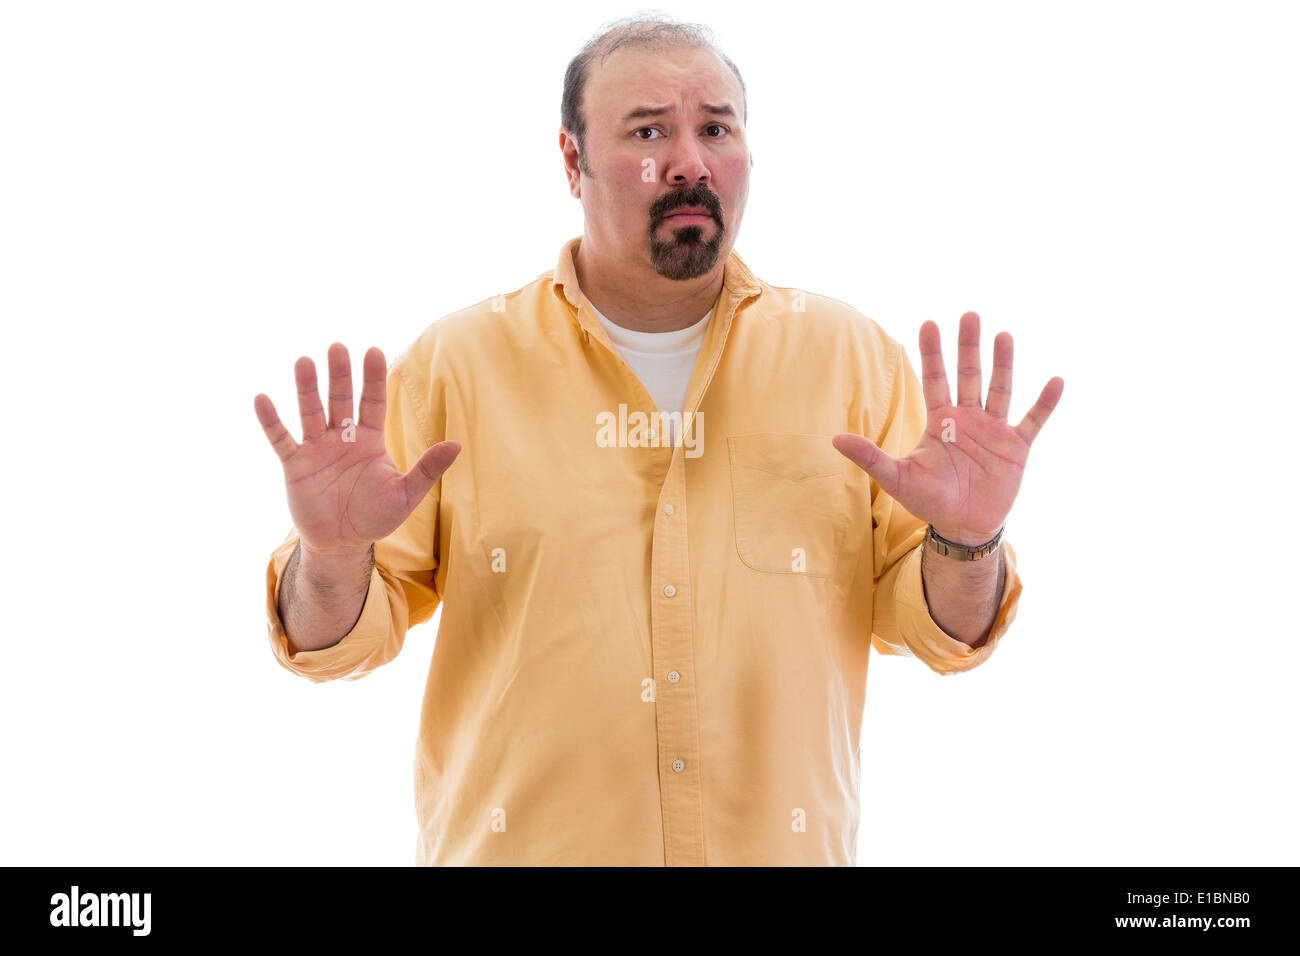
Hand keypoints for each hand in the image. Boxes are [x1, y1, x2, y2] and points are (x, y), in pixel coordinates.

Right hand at [254, 343, 459, 555]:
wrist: (342, 544)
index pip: (372, 402)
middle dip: (340, 375)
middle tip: (337, 347)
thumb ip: (427, 469)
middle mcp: (342, 438)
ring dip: (307, 388)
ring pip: (311, 412)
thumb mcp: (406, 494)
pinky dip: (271, 421)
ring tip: (304, 361)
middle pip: (340, 400)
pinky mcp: (295, 465)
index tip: (374, 351)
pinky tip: (262, 399)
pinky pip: (281, 439)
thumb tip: (458, 444)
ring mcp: (316, 449)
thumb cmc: (375, 517)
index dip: (373, 378)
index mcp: (369, 440)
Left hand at [832, 312, 1062, 544]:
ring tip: (1004, 335)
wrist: (963, 526)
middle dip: (968, 347)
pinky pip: (1033, 420)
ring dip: (1003, 363)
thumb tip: (834, 439)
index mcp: (940, 420)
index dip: (932, 353)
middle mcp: (967, 418)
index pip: (934, 378)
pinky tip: (1055, 381)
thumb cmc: (929, 500)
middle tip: (969, 315)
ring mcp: (993, 430)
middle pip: (969, 375)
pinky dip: (1044, 403)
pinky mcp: (1016, 447)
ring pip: (999, 389)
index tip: (929, 322)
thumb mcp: (897, 477)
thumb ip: (869, 456)